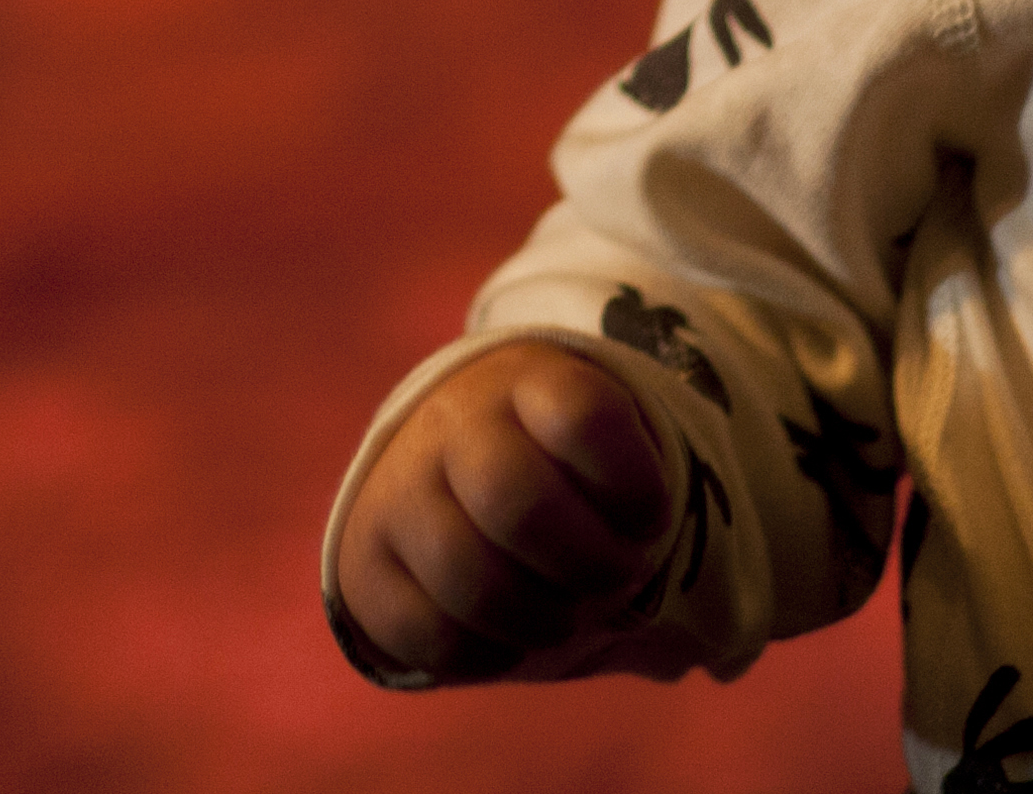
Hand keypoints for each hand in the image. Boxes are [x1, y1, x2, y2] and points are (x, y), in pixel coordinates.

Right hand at [330, 340, 690, 684]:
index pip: (585, 419)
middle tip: (615, 580)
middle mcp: (452, 422)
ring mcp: (399, 489)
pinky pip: (430, 634)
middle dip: (589, 566)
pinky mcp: (365, 561)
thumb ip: (637, 492)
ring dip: (542, 620)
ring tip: (561, 615)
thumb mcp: (601, 443)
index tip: (648, 514)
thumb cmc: (558, 463)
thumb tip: (667, 624)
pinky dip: (487, 654)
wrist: (445, 460)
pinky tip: (506, 635)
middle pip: (519, 503)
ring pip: (473, 580)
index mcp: (527, 379)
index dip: (637, 488)